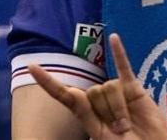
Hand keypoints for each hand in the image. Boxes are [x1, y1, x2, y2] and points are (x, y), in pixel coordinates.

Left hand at [29, 34, 166, 139]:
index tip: (32, 66)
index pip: (63, 94)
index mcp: (85, 112)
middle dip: (106, 111)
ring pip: (109, 86)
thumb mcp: (100, 135)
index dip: (48, 82)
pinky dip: (119, 52)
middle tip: (119, 129)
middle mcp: (98, 98)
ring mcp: (116, 90)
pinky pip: (124, 66)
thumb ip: (86, 115)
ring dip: (119, 107)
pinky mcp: (134, 87)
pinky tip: (115, 37)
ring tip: (128, 122)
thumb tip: (75, 93)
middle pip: (92, 92)